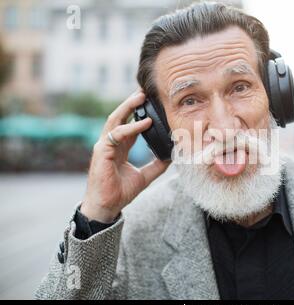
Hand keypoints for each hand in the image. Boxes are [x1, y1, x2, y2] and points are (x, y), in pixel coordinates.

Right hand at [80, 90, 169, 222]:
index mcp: (120, 147)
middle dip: (132, 103)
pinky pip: (117, 134)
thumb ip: (157, 165)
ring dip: (128, 107)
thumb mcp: (145, 176)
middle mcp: (111, 143)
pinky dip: (131, 127)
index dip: (139, 112)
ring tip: (141, 97)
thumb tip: (173, 157)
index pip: (129, 123)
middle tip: (145, 90)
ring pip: (115, 119)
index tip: (152, 102)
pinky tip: (146, 123)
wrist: (107, 206)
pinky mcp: (102, 152)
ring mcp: (105, 146)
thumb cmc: (120, 191)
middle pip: (121, 116)